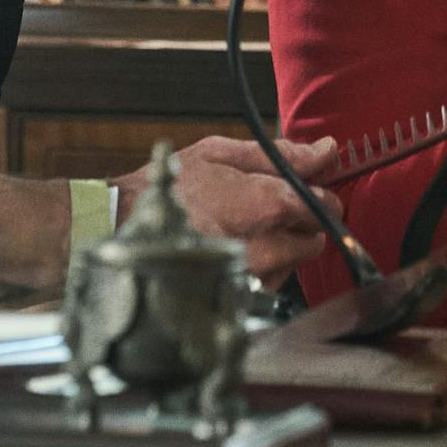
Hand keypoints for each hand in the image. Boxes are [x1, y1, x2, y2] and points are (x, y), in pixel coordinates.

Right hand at [110, 134, 343, 290]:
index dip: (319, 197)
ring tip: (243, 228)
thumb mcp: (223, 154)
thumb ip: (282, 154)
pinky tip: (234, 249)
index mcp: (267, 205)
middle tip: (270, 209)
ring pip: (293, 264)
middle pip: (314, 239)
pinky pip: (268, 284)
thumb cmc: (169, 188)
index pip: (325, 207)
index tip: (306, 191)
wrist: (121, 228)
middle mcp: (266, 247)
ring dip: (281, 247)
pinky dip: (262, 269)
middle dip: (301, 223)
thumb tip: (326, 150)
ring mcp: (251, 276)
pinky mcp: (236, 296)